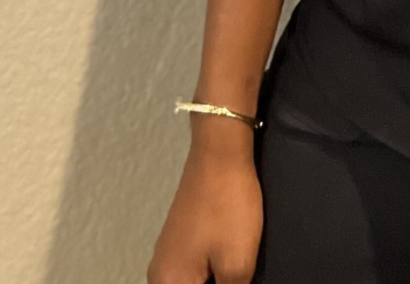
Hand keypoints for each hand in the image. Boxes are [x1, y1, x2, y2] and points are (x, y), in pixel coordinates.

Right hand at [147, 135, 262, 283]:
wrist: (219, 153)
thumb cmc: (229, 207)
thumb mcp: (237, 263)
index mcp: (168, 283)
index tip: (234, 278)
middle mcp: (159, 274)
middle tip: (235, 272)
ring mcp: (166, 254)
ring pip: (190, 282)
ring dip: (214, 279)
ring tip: (234, 270)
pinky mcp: (178, 238)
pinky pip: (190, 271)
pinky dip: (208, 272)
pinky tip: (227, 265)